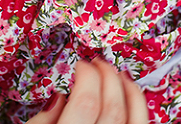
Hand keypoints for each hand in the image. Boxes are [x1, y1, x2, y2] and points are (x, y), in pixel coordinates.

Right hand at [27, 59, 148, 123]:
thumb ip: (41, 121)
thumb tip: (58, 97)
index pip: (86, 104)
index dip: (86, 77)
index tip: (80, 65)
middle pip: (112, 108)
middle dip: (107, 78)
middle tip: (98, 63)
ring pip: (135, 120)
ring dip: (129, 91)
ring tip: (119, 73)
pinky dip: (139, 107)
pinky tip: (132, 95)